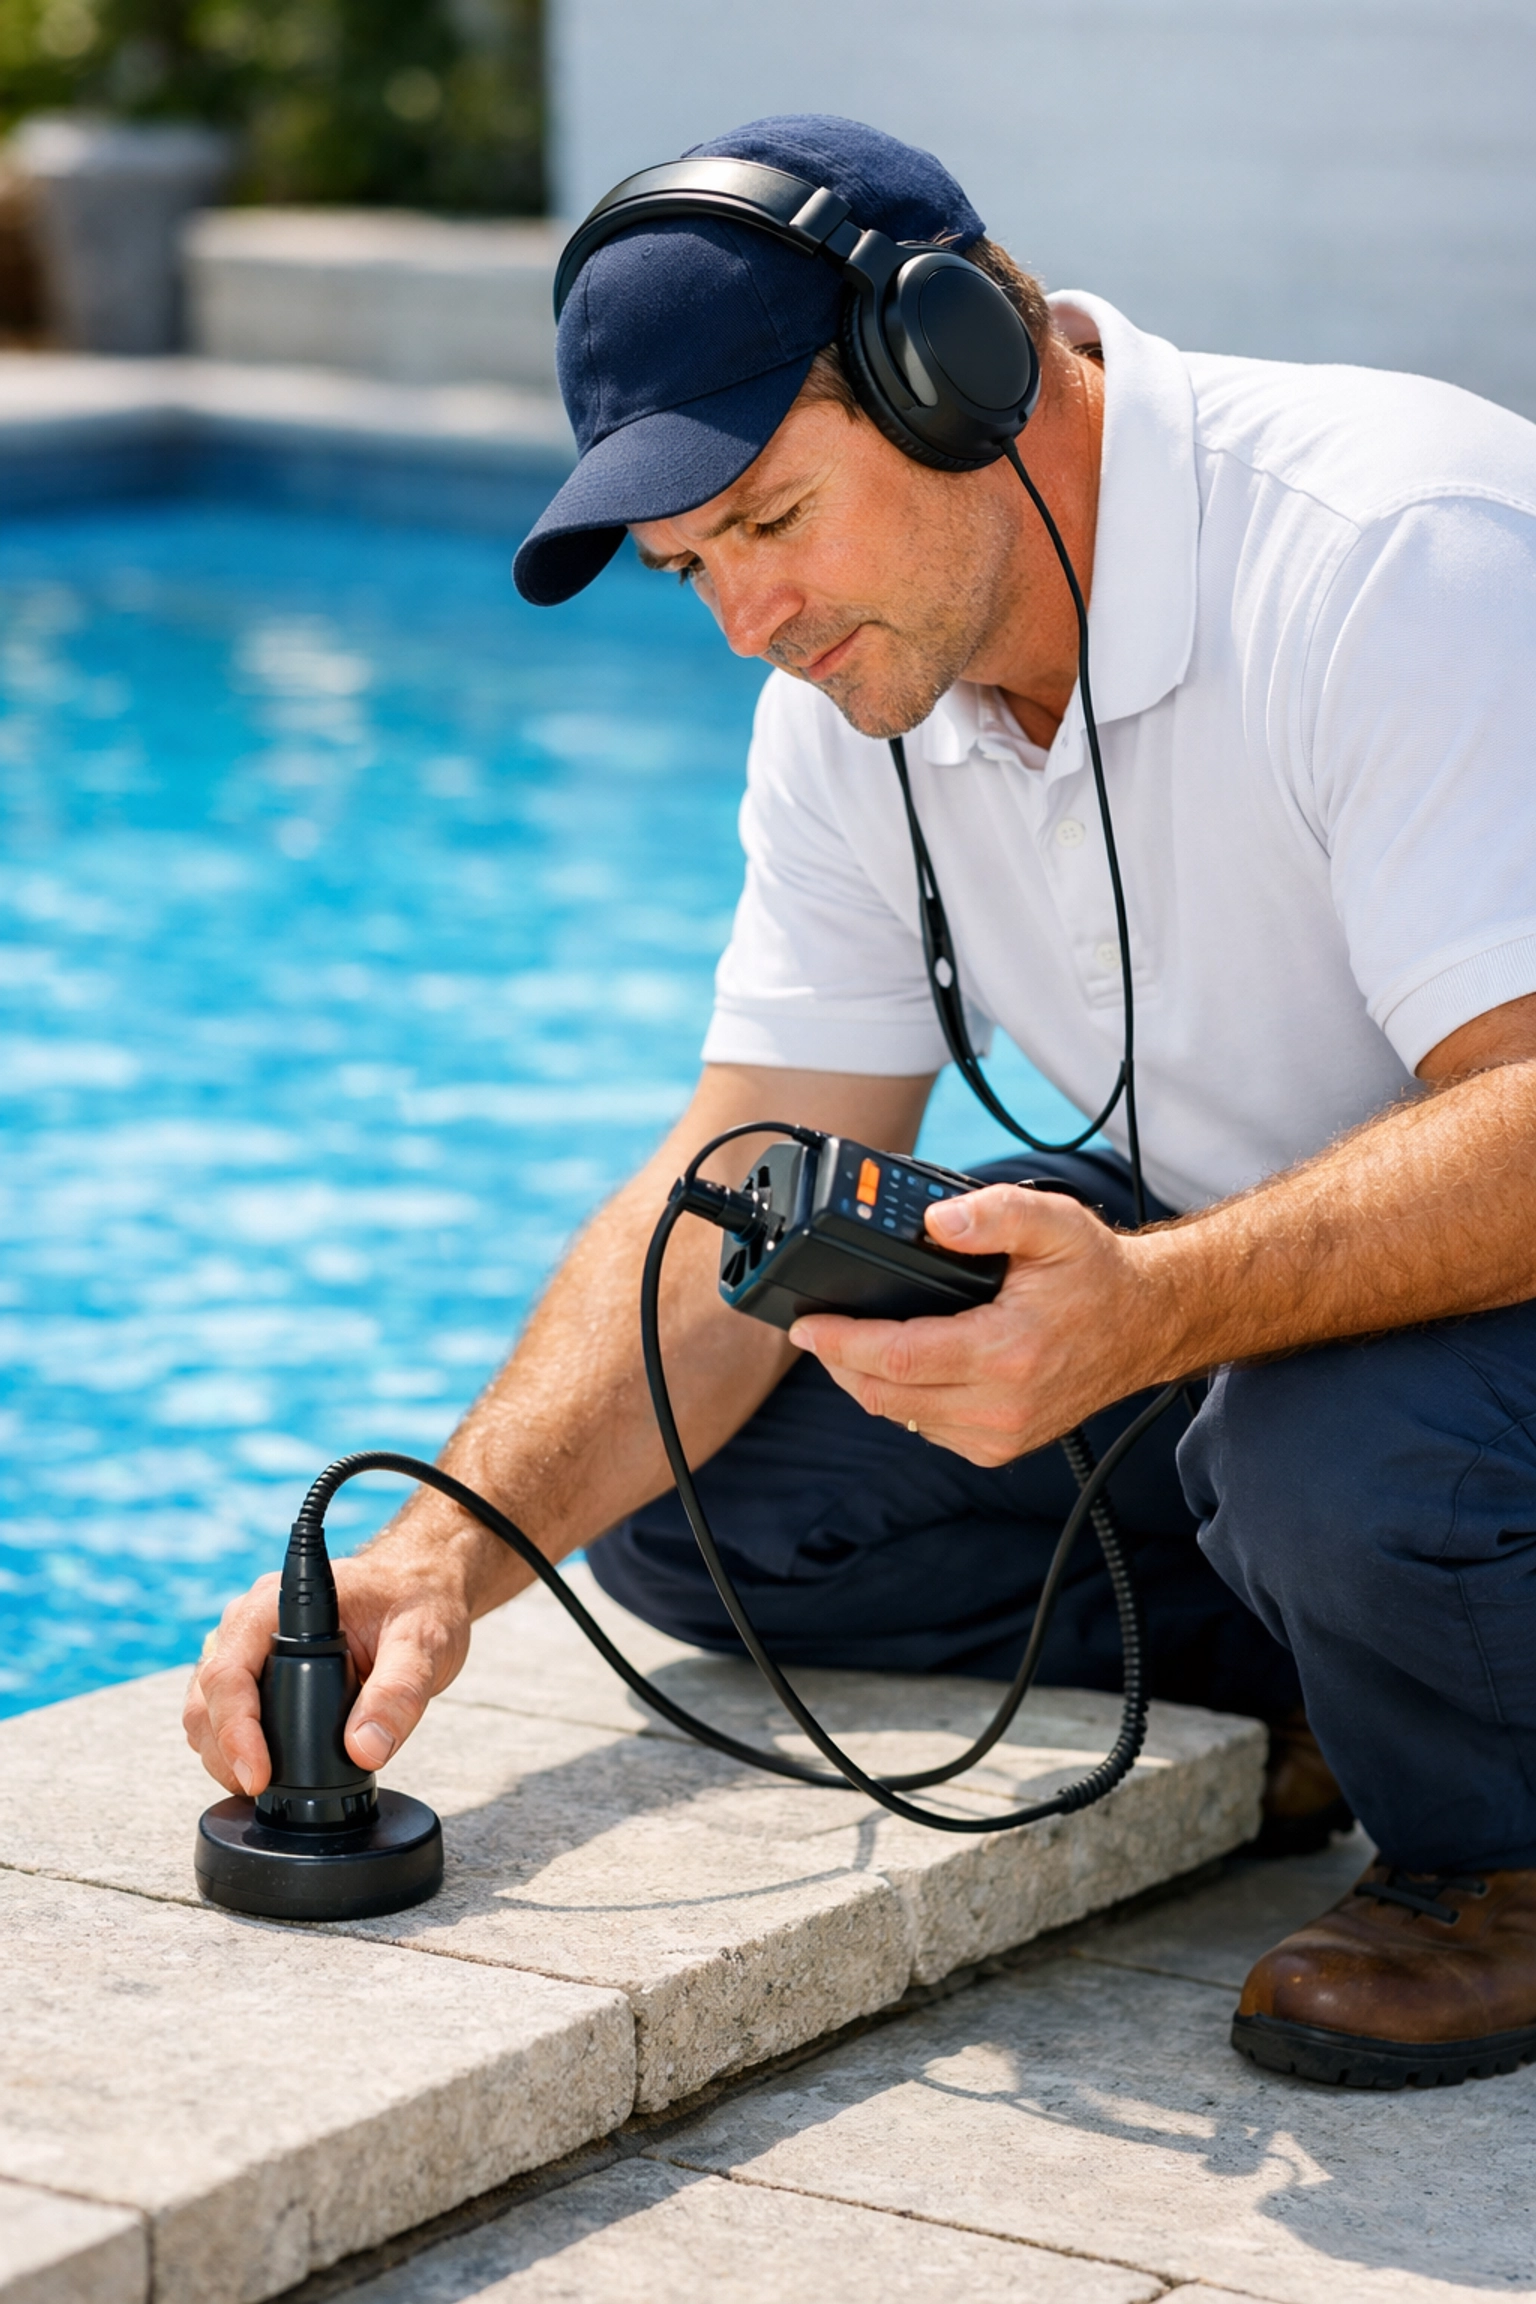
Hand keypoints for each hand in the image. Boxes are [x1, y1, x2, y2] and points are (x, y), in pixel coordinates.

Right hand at [182, 1548, 472, 1795]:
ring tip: (264, 1783)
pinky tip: (261, 1766)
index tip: (258, 1775)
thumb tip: (365, 1749)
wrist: (417, 1585)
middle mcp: (250, 1621)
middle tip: (263, 1789)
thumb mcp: (422, 1642)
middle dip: (225, 1753)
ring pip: (206, 1709)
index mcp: (278, 1604)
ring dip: (223, 1753)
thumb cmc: (416, 1600)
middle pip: (207, 1698)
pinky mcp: (255, 1666)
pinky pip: (222, 1711)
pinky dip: (231, 1745)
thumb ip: (399, 1692)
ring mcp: (247, 1644)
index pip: (230, 1673)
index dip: (235, 1732)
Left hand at [788, 1184, 1174, 1463]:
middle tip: (815, 1328)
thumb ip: (992, 1213)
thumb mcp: (1053, 1223)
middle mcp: (1001, 1405)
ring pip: (900, 1416)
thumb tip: (935, 1219)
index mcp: (1006, 1352)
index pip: (894, 1358)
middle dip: (839, 1361)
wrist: (1146, 1325)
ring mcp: (1000, 1434)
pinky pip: (926, 1427)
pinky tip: (897, 1366)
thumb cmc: (1096, 1275)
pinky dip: (901, 1399)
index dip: (838, 1341)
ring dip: (866, 1382)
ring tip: (850, 1343)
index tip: (804, 1323)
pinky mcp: (999, 1447)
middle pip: (884, 1394)